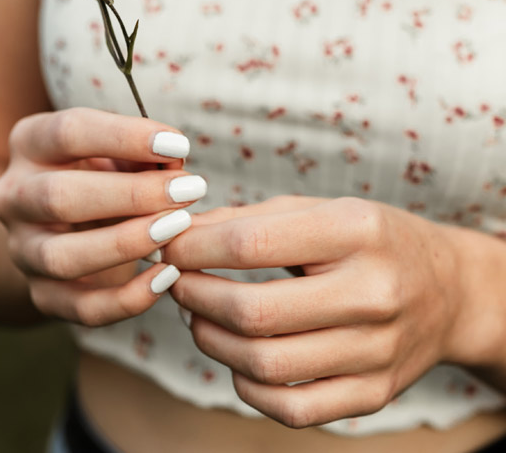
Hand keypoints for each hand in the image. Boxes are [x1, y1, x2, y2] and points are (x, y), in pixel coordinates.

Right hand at [0, 107, 205, 325]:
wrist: (62, 225)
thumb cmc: (102, 172)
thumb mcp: (116, 151)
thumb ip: (143, 152)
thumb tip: (175, 158)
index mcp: (30, 143)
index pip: (67, 132)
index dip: (124, 137)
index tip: (179, 144)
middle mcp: (13, 196)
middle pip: (59, 196)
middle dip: (131, 194)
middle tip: (187, 190)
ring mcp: (22, 250)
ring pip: (62, 257)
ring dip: (126, 243)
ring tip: (177, 227)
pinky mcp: (41, 295)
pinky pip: (80, 308)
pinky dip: (126, 299)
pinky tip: (167, 277)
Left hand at [165, 195, 463, 427]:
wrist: (448, 289)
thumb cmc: (372, 239)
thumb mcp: (323, 209)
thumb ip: (252, 220)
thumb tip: (182, 235)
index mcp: (358, 231)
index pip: (254, 244)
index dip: (196, 247)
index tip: (170, 245)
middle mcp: (373, 292)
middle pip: (254, 312)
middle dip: (195, 296)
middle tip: (176, 283)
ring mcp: (376, 350)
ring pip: (265, 365)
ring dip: (211, 341)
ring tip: (199, 315)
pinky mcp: (374, 394)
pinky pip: (291, 409)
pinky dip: (246, 387)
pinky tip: (236, 359)